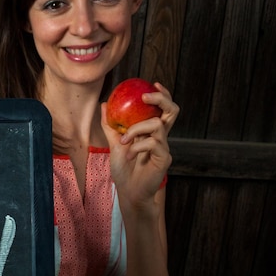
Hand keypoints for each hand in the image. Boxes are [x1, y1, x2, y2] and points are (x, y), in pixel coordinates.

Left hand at [100, 82, 178, 205]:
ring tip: (123, 141)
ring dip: (136, 129)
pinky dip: (137, 146)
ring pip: (157, 125)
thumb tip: (103, 105)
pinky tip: (130, 154)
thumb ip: (111, 126)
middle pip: (172, 111)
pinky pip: (152, 143)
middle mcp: (161, 137)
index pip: (163, 109)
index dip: (162, 95)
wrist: (128, 191)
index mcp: (152, 132)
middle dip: (161, 99)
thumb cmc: (124, 169)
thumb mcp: (114, 144)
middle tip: (145, 97)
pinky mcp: (164, 159)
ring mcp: (164, 148)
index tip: (152, 84)